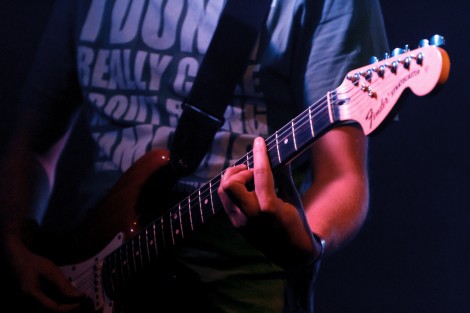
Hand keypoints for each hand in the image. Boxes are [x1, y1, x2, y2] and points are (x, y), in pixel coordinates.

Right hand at [2, 236, 88, 311]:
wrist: (19, 263)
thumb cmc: (34, 264)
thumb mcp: (51, 271)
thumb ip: (63, 285)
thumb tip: (79, 296)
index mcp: (32, 295)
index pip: (54, 309)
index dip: (70, 307)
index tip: (83, 301)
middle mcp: (28, 304)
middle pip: (53, 312)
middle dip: (70, 307)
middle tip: (85, 300)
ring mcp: (29, 305)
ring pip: (51, 311)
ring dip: (66, 306)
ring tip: (79, 298)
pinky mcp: (32, 304)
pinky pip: (48, 307)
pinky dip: (60, 303)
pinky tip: (69, 296)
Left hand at [218, 137, 317, 268]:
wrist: (291, 254)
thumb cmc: (297, 224)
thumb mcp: (293, 199)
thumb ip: (284, 175)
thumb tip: (282, 152)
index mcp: (270, 209)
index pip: (260, 174)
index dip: (259, 154)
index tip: (259, 140)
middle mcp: (251, 216)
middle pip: (229, 184)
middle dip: (239, 172)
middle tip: (253, 172)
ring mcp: (240, 222)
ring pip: (223, 191)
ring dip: (234, 179)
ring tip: (250, 180)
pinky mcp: (236, 225)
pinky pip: (226, 200)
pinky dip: (234, 189)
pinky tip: (248, 189)